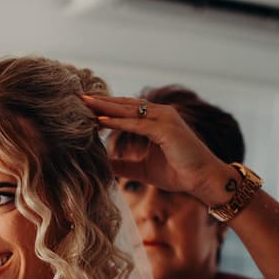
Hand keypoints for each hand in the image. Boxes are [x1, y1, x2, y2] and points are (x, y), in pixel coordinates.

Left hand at [82, 94, 233, 205]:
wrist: (202, 180)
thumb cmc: (177, 173)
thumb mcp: (141, 169)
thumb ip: (122, 165)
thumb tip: (101, 166)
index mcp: (155, 120)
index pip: (125, 110)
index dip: (104, 108)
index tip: (82, 108)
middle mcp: (160, 114)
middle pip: (124, 105)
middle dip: (100, 102)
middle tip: (77, 98)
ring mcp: (164, 119)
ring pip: (128, 110)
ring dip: (105, 106)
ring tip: (84, 103)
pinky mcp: (166, 129)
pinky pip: (137, 124)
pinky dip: (118, 122)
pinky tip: (100, 120)